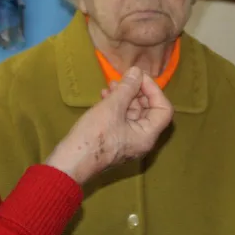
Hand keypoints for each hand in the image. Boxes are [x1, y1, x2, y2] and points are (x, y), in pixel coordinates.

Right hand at [45, 67, 172, 184]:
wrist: (70, 162)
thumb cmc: (94, 136)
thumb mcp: (111, 107)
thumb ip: (127, 87)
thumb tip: (137, 71)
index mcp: (147, 135)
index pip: (163, 109)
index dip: (154, 90)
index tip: (138, 77)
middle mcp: (142, 140)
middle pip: (149, 110)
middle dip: (137, 91)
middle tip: (124, 78)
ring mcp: (128, 141)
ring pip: (134, 114)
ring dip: (125, 96)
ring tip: (111, 84)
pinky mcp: (115, 141)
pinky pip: (122, 120)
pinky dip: (116, 106)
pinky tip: (104, 95)